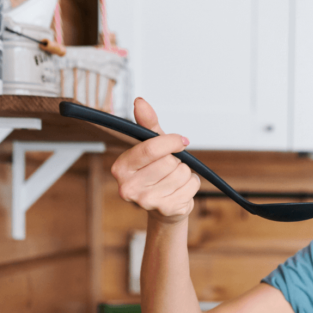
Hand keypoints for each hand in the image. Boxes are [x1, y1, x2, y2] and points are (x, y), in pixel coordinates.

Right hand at [110, 97, 200, 225]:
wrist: (162, 207)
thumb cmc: (156, 172)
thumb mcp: (151, 146)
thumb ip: (147, 124)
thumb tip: (140, 102)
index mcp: (121, 168)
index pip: (150, 149)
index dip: (170, 141)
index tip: (179, 140)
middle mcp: (129, 188)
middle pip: (168, 162)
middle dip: (176, 161)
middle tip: (169, 168)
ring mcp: (146, 202)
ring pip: (181, 173)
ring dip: (185, 173)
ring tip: (174, 179)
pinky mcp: (165, 211)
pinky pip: (191, 187)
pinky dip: (191, 185)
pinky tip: (180, 190)